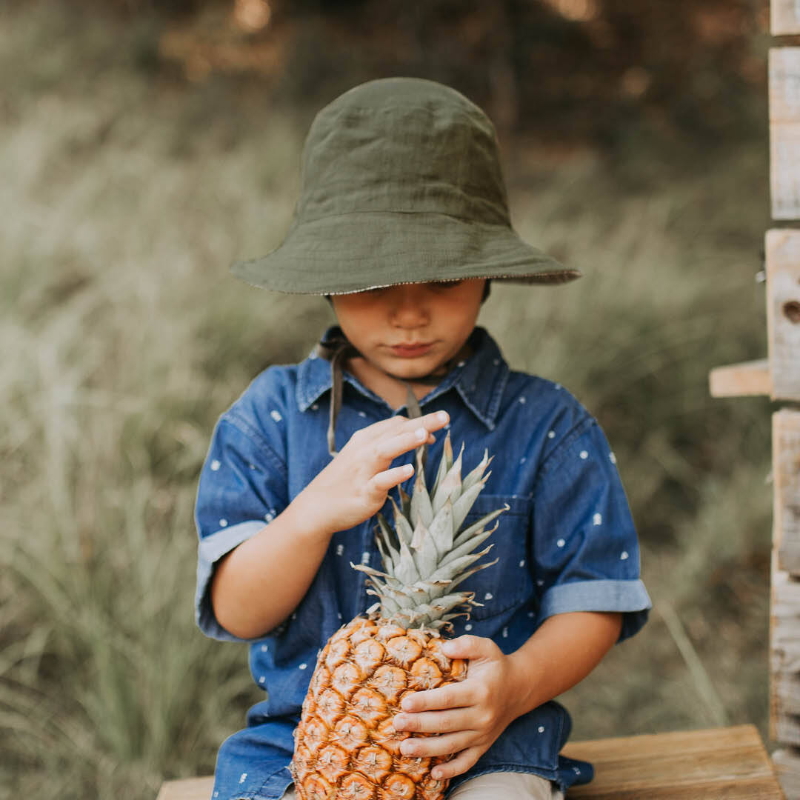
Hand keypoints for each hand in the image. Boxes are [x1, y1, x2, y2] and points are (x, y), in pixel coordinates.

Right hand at [295, 410, 449, 537]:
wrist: (316, 507)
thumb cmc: (345, 479)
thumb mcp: (362, 454)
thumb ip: (388, 442)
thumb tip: (421, 432)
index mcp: (366, 439)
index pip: (396, 424)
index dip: (418, 424)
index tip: (436, 430)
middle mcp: (364, 451)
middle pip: (395, 432)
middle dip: (421, 423)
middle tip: (445, 417)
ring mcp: (363, 471)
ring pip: (385, 450)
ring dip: (405, 441)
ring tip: (425, 434)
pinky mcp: (364, 493)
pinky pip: (380, 482)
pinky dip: (394, 475)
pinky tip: (410, 470)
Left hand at [391, 635, 517, 779]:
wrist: (520, 688)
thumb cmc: (496, 666)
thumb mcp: (486, 647)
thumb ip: (467, 644)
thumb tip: (446, 648)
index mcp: (480, 691)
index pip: (449, 699)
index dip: (426, 702)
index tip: (405, 702)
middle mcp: (482, 715)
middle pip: (446, 723)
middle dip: (419, 725)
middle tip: (397, 723)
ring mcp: (483, 733)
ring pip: (452, 745)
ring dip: (427, 749)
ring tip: (404, 748)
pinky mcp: (484, 745)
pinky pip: (467, 762)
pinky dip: (451, 770)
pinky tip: (433, 774)